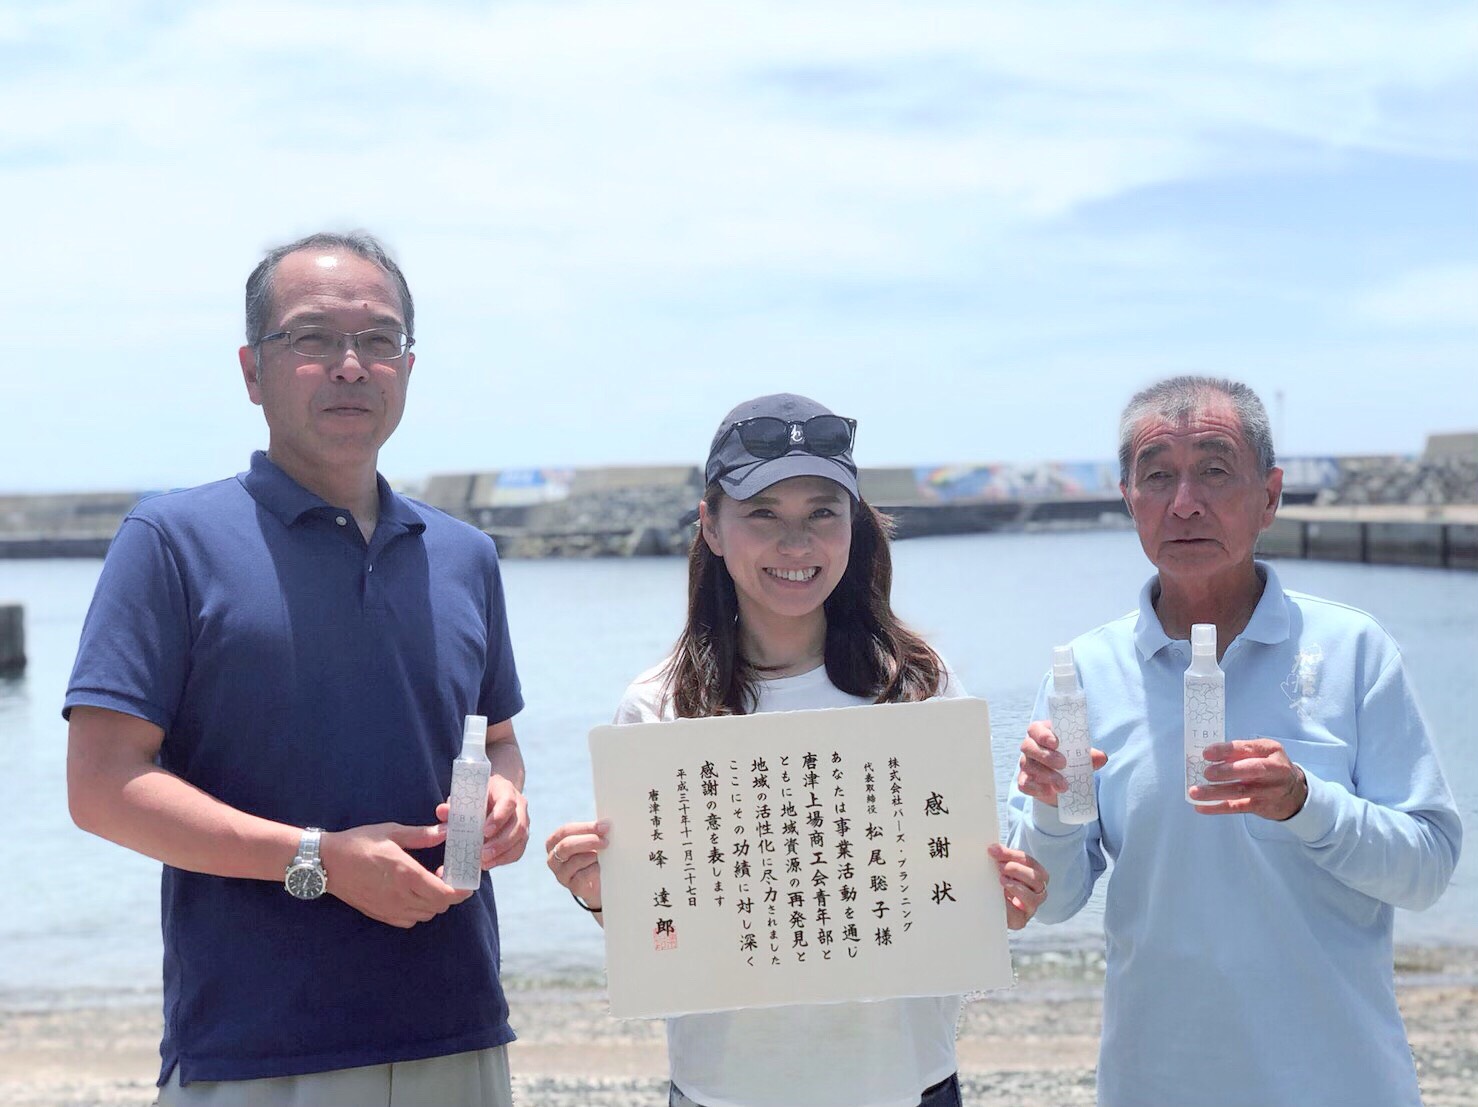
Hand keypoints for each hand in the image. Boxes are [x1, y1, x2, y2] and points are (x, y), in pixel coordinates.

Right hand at [320, 823, 471, 928]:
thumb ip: (422, 835)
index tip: (465, 880)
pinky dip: (418, 911)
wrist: (326, 863)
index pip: (445, 894)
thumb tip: (446, 832)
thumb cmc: (358, 843)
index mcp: (407, 874)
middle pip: (439, 907)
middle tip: (445, 874)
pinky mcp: (380, 915)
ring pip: (426, 915)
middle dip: (449, 893)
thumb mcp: (392, 832)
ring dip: (434, 902)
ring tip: (428, 882)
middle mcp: (400, 896)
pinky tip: (412, 894)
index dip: (461, 891)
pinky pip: (409, 921)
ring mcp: (390, 909)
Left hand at [434, 774, 529, 869]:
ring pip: (520, 840)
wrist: (492, 798)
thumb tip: (441, 811)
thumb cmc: (476, 798)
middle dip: (500, 842)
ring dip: (502, 853)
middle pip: (518, 825)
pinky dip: (503, 859)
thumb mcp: (466, 797)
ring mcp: (523, 822)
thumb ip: (454, 805)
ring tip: (483, 862)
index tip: (485, 832)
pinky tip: (488, 864)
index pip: (508, 802)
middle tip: (482, 854)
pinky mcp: (521, 837)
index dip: (499, 818)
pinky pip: (517, 851)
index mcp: (505, 790)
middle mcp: (519, 806)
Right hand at [545, 819, 608, 910]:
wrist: (600, 883)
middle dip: (589, 841)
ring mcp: (561, 874)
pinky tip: (600, 869)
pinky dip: (595, 870)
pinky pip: (583, 876)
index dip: (586, 828)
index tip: (604, 827)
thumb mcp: (590, 841)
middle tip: (606, 841)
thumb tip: (605, 824)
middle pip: (567, 846)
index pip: (566, 831)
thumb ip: (593, 832)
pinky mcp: (572, 887)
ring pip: (576, 861)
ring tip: (602, 857)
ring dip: (593, 856)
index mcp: (554, 842)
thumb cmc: (593, 856)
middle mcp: (553, 858)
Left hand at [989, 843, 1048, 928]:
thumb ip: (1000, 858)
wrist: (989, 908)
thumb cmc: (998, 884)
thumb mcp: (1001, 869)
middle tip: (999, 866)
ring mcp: (1032, 906)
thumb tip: (992, 848)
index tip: (993, 850)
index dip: (1012, 855)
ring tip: (1001, 880)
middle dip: (1017, 870)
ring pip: (1034, 896)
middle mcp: (1038, 890)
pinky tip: (1003, 895)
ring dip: (1017, 886)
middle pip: (1036, 878)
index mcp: (1035, 873)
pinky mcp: (1021, 920)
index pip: (1029, 861)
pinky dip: (1012, 903)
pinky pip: (1021, 913)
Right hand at [1017, 720, 1107, 806]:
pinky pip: (1024, 784)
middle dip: (1045, 755)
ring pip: (1028, 766)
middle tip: (1063, 764)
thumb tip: (1101, 757)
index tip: (1056, 743)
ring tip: (1063, 785)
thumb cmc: (1070, 760)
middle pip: (1028, 746)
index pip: (1035, 729)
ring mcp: (1026, 764)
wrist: (1063, 783)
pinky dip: (1036, 788)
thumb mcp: (1081, 756)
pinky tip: (1049, 791)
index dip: (1043, 735)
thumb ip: (1090, 755)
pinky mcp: (1025, 780)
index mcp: (1042, 734)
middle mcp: (1030, 747)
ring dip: (1046, 775)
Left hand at [1191, 739, 1308, 820]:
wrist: (1294, 793)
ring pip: (1240, 791)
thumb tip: (1208, 756)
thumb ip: (1239, 753)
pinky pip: (1237, 807)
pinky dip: (1217, 807)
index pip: (1247, 748)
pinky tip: (1201, 807)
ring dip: (1215, 792)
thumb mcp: (1261, 753)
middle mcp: (1274, 769)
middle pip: (1250, 770)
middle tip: (1206, 773)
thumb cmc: (1269, 767)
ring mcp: (1269, 790)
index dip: (1225, 750)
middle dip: (1227, 771)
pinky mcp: (1262, 806)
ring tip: (1194, 792)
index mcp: (1270, 750)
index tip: (1206, 753)